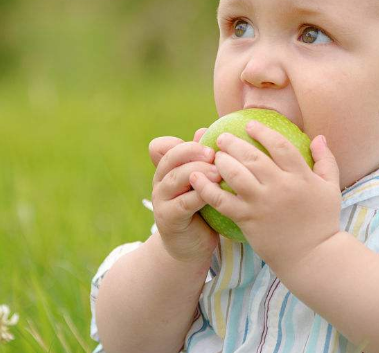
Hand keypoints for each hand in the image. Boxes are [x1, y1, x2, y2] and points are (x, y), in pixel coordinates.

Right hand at [149, 127, 220, 264]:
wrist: (190, 247)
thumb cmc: (201, 209)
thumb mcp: (202, 182)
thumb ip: (202, 159)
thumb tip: (203, 130)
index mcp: (167, 169)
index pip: (163, 147)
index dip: (182, 143)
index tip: (206, 139)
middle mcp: (160, 182)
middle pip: (169, 159)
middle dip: (192, 152)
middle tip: (214, 153)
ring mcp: (161, 201)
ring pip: (175, 179)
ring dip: (197, 172)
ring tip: (218, 172)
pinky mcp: (169, 219)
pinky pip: (183, 204)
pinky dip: (199, 196)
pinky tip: (214, 194)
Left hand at [188, 120, 341, 274]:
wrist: (312, 257)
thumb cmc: (323, 221)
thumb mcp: (331, 188)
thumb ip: (326, 160)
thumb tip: (318, 136)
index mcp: (301, 177)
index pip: (279, 145)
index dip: (262, 132)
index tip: (249, 125)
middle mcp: (280, 187)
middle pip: (252, 157)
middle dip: (234, 143)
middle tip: (222, 138)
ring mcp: (262, 204)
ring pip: (235, 175)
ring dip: (221, 161)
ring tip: (214, 156)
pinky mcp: (248, 220)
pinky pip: (222, 201)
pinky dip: (206, 188)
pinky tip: (196, 178)